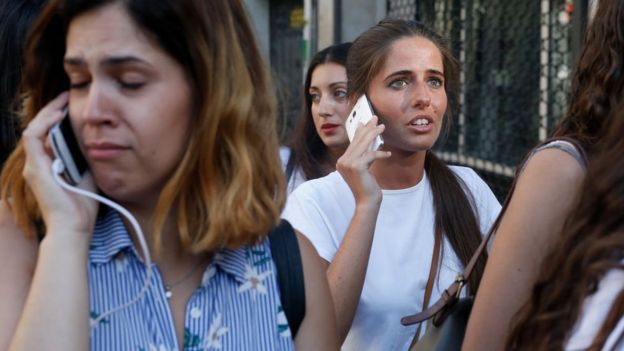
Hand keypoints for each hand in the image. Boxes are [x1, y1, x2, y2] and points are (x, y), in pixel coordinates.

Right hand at [21, 92, 97, 238]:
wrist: (75, 226)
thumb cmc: (83, 206)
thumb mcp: (87, 174)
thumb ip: (85, 158)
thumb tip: (95, 141)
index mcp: (49, 166)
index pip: (48, 135)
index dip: (57, 118)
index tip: (72, 105)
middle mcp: (37, 164)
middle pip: (40, 129)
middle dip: (52, 110)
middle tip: (67, 96)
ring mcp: (34, 165)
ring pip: (34, 129)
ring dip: (48, 112)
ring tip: (63, 100)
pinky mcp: (34, 167)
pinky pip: (33, 137)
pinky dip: (45, 123)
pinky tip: (59, 115)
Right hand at [336, 116, 390, 207]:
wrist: (366, 202)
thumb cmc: (367, 186)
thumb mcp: (365, 167)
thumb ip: (364, 154)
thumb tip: (369, 140)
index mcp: (342, 161)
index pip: (353, 142)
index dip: (360, 131)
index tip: (366, 121)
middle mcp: (342, 161)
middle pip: (358, 141)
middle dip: (368, 128)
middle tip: (375, 118)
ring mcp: (348, 164)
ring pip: (363, 145)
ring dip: (374, 134)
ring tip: (382, 127)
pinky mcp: (357, 167)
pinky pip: (370, 155)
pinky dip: (380, 153)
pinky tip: (388, 153)